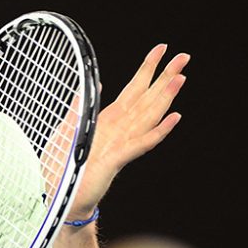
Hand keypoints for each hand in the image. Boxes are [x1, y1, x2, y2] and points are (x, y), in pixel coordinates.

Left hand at [68, 44, 189, 219]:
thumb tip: (93, 85)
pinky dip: (158, 130)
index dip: (147, 69)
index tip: (161, 49)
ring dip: (166, 97)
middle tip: (184, 55)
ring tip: (181, 78)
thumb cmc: (66, 168)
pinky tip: (174, 118)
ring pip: (149, 116)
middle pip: (148, 98)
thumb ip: (82, 109)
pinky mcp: (116, 160)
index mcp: (109, 121)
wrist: (63, 198)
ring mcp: (122, 144)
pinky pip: (141, 143)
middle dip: (164, 76)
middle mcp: (120, 130)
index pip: (133, 90)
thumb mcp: (68, 131)